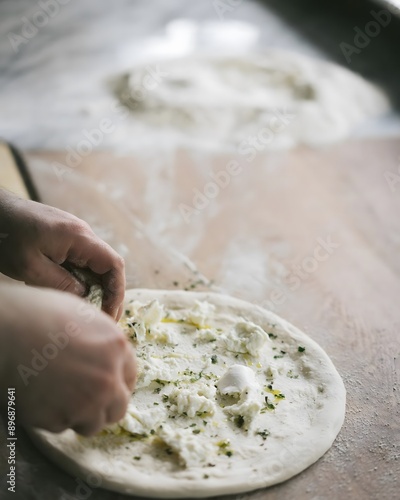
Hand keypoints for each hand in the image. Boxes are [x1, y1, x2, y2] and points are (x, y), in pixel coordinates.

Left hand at [0, 189, 124, 319]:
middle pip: (107, 267)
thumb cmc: (6, 236)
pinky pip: (80, 261)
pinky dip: (79, 279)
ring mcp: (74, 235)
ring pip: (93, 266)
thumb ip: (62, 284)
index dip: (117, 291)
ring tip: (83, 311)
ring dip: (92, 288)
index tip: (109, 313)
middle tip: (100, 320)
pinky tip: (66, 292)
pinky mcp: (64, 238)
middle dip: (107, 294)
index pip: (114, 265)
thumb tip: (85, 298)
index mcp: (80, 238)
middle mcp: (83, 234)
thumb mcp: (31, 268)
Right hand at [0, 284, 135, 435]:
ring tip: (60, 396)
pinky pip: (62, 426)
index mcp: (117, 349)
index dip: (117, 382)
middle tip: (85, 398)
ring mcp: (85, 404)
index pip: (131, 378)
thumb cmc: (39, 314)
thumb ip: (103, 341)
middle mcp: (108, 380)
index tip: (107, 385)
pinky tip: (41, 396)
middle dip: (104, 405)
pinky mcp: (58, 420)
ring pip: (93, 424)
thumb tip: (107, 353)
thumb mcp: (83, 316)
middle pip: (118, 408)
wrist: (6, 331)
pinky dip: (53, 417)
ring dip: (80, 415)